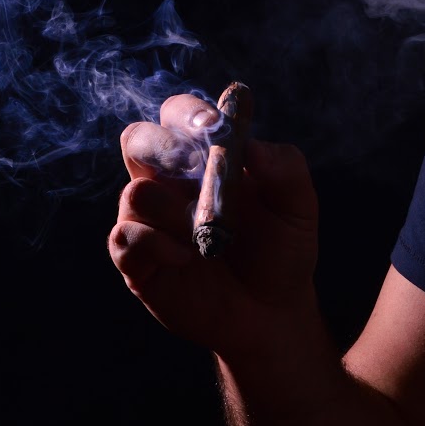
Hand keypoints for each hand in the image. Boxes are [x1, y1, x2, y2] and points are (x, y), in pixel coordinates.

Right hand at [110, 92, 319, 356]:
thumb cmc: (283, 250)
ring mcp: (150, 222)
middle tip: (195, 167)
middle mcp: (170, 184)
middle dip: (163, 146)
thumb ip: (286, 169)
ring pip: (133, 191)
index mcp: (205, 159)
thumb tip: (253, 147)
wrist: (274, 312)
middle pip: (138, 140)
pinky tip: (188, 257)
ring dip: (171, 206)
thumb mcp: (299, 208)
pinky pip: (125, 238)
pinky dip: (156, 243)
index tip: (214, 125)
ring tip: (207, 231)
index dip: (189, 113)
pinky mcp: (139, 261)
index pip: (178, 115)